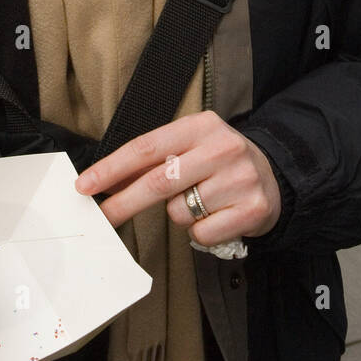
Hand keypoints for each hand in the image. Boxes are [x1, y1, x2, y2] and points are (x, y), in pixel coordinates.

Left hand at [76, 110, 280, 245]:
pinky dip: (200, 233)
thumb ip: (153, 160)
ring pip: (179, 212)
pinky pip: (201, 234)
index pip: (146, 147)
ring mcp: (239, 179)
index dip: (112, 168)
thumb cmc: (219, 163)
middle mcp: (222, 148)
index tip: (86, 184)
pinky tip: (217, 216)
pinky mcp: (251, 209)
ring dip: (178, 214)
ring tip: (201, 202)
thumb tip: (105, 182)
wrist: (274, 177)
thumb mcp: (190, 147)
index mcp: (201, 125)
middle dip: (124, 202)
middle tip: (102, 216)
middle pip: (158, 181)